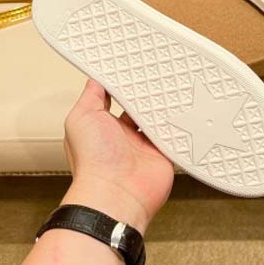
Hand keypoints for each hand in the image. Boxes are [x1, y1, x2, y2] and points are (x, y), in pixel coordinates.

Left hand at [61, 79, 173, 233]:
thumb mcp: (82, 117)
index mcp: (103, 127)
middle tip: (157, 76)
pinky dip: (177, 126)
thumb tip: (95, 80)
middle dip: (147, 96)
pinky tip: (181, 111)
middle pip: (140, 109)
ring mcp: (144, 147)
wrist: (116, 194)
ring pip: (157, 120)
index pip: (116, 100)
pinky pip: (173, 136)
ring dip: (163, 109)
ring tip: (171, 89)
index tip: (132, 70)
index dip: (123, 86)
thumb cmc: (92, 162)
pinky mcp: (162, 155)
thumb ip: (91, 97)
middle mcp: (124, 137)